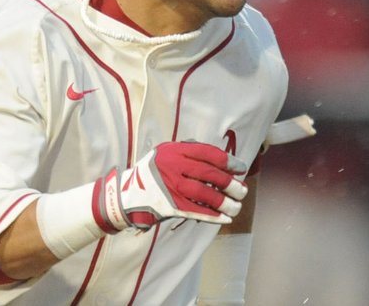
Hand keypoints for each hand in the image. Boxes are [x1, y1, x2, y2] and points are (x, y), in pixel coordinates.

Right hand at [93, 141, 247, 231]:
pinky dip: (213, 215)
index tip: (240, 168)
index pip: (207, 153)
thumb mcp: (165, 154)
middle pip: (209, 174)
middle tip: (242, 190)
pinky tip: (225, 218)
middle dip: (230, 183)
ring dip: (225, 202)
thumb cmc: (153, 173)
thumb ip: (188, 152)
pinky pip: (196, 211)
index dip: (227, 161)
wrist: (126, 195)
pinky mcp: (169, 206)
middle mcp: (172, 167)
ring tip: (236, 205)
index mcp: (173, 151)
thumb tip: (223, 159)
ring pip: (205, 194)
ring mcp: (170, 187)